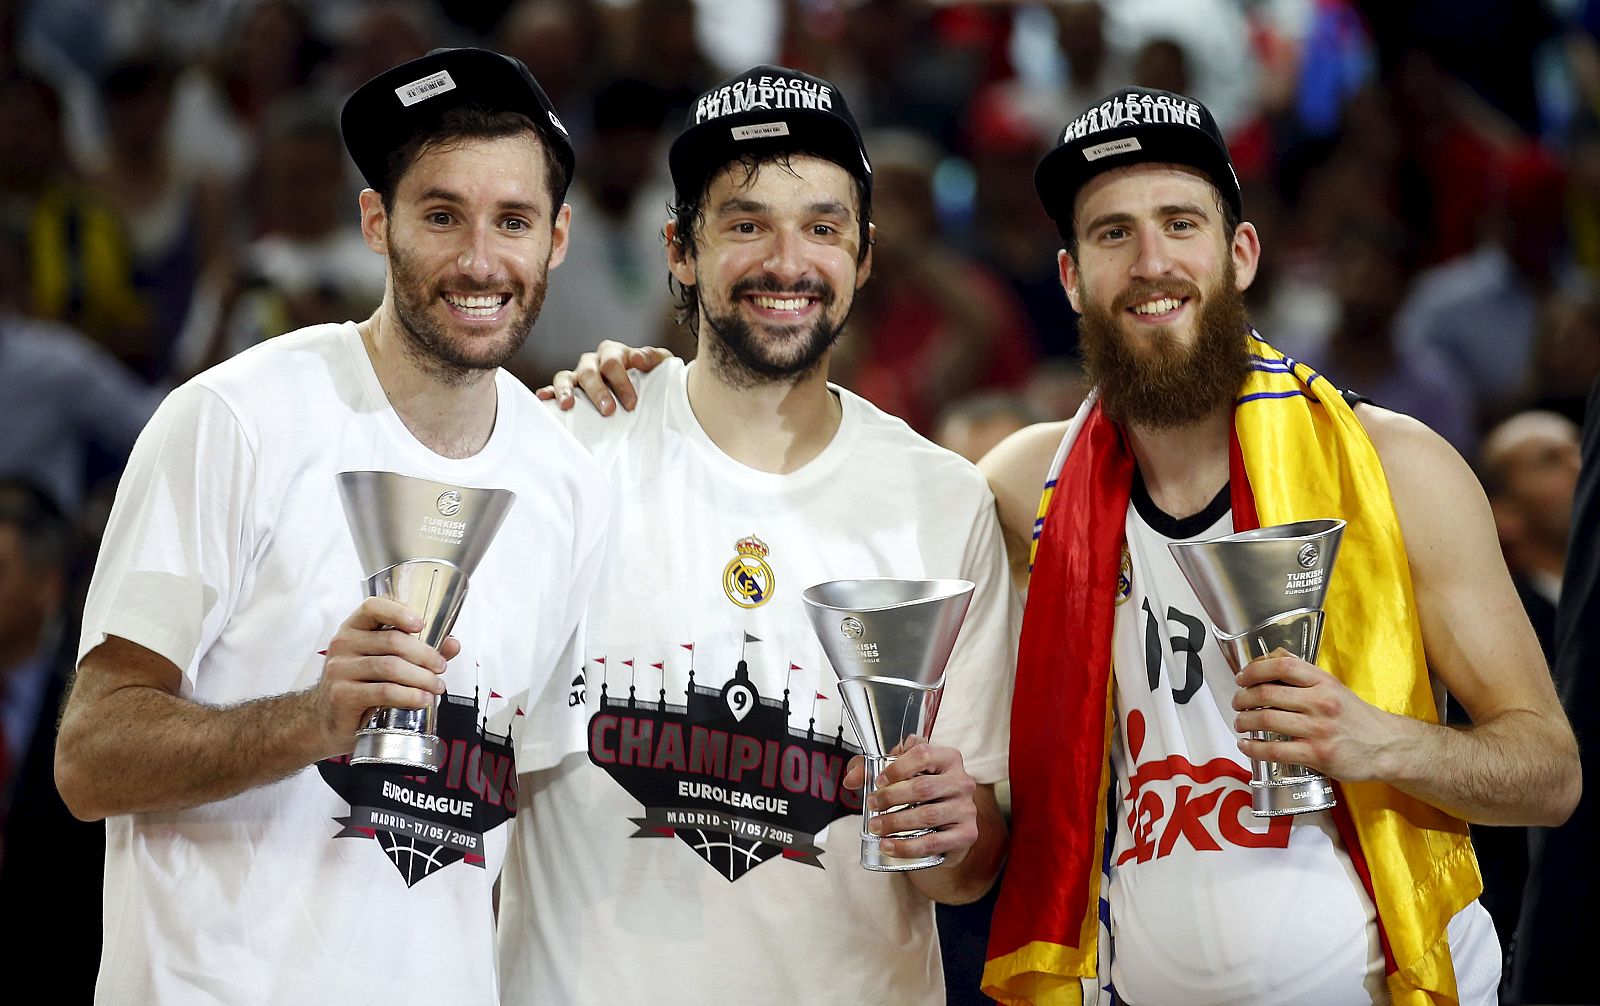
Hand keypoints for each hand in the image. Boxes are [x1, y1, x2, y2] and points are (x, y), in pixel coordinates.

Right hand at [306, 597, 458, 757]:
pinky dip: (409, 696)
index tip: (422, 625)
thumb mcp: (386, 662)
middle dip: (425, 655)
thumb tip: (453, 644)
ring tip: (436, 687)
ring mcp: (340, 669)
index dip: (399, 612)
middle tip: (441, 668)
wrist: (329, 719)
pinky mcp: (342, 695)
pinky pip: (384, 691)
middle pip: (393, 641)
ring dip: (421, 678)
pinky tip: (422, 699)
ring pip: (391, 667)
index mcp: (354, 628)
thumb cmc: (362, 685)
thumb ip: (420, 650)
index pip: (373, 607)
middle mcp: (343, 644)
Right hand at [536, 341, 674, 413]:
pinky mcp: (568, 389)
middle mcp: (593, 362)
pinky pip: (553, 388)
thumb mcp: (659, 365)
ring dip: (566, 390)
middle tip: (609, 411)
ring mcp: (578, 375)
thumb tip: (640, 359)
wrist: (645, 388)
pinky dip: (548, 392)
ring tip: (568, 405)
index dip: (621, 380)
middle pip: (590, 371)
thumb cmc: (650, 376)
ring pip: (566, 376)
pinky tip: (543, 398)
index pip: (613, 362)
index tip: (632, 402)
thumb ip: (654, 357)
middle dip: (599, 392)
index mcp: (614, 353)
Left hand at [842, 737, 979, 866]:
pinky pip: (933, 842)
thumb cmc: (922, 794)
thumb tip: (851, 779)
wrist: (947, 826)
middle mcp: (962, 781)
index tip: (878, 781)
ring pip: (927, 816)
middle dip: (891, 797)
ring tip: (876, 827)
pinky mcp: (967, 834)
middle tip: (872, 805)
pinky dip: (907, 846)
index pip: (923, 754)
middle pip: (923, 787)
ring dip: (895, 823)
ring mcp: (967, 809)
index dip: (897, 767)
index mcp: (948, 758)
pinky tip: (888, 846)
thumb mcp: (899, 774)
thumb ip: (871, 769)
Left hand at [1231, 647, 1404, 783]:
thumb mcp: (1333, 686)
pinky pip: (1274, 750)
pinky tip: (1246, 746)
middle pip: (1267, 694)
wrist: (1386, 746)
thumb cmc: (1355, 717)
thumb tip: (1270, 658)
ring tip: (1239, 722)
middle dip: (1242, 698)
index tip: (1241, 677)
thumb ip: (1302, 673)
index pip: (1282, 666)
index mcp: (1324, 682)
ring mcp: (1318, 730)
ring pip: (1266, 721)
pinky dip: (1253, 748)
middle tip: (1237, 702)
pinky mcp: (1317, 755)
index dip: (1254, 670)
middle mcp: (1321, 703)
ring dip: (1244, 721)